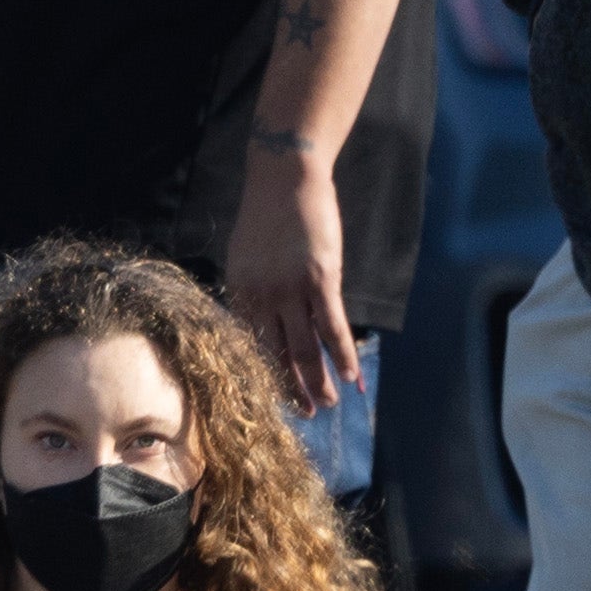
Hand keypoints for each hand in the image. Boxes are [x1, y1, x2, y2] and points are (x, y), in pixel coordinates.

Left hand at [227, 137, 357, 414]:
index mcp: (239, 292)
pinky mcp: (320, 279)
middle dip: (291, 388)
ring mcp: (290, 290)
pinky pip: (332, 326)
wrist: (284, 176)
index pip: (252, 345)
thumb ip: (252, 289)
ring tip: (329, 404)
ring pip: (305, 348)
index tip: (275, 398)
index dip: (266, 374)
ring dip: (319, 380)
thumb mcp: (246, 255)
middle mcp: (260, 297)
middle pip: (277, 354)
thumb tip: (263, 319)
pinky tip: (351, 374)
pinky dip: (343, 353)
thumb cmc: (267, 213)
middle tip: (304, 414)